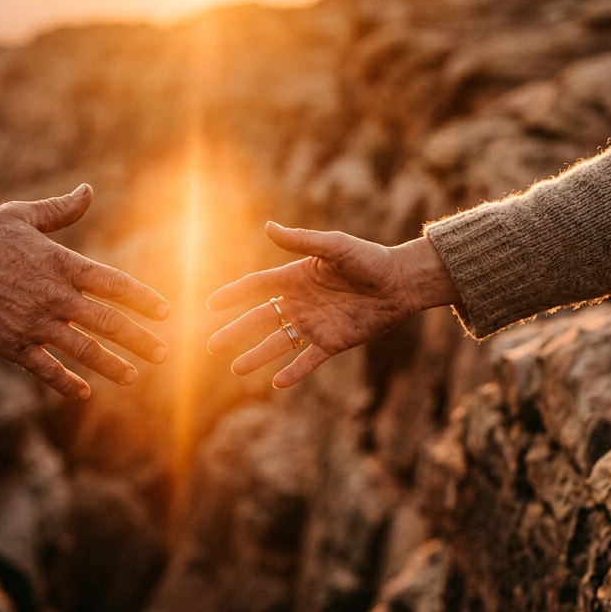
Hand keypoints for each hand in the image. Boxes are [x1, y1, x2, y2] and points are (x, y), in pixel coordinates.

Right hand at [0, 184, 168, 398]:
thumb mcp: (23, 215)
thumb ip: (61, 210)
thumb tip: (88, 190)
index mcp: (61, 263)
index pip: (114, 284)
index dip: (142, 299)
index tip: (165, 312)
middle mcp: (53, 296)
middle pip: (107, 322)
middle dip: (139, 339)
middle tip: (163, 353)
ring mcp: (33, 323)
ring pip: (82, 350)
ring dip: (111, 365)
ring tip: (132, 376)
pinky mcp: (10, 344)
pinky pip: (45, 369)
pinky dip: (66, 383)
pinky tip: (83, 392)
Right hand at [206, 223, 459, 387]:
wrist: (401, 283)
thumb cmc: (369, 259)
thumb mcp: (335, 247)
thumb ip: (302, 240)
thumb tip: (268, 227)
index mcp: (295, 277)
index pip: (256, 287)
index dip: (232, 295)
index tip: (210, 304)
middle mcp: (299, 303)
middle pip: (259, 320)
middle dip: (235, 332)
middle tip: (211, 346)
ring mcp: (314, 325)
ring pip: (278, 343)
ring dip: (256, 356)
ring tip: (236, 369)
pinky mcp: (332, 343)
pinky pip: (308, 360)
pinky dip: (293, 372)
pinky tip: (276, 383)